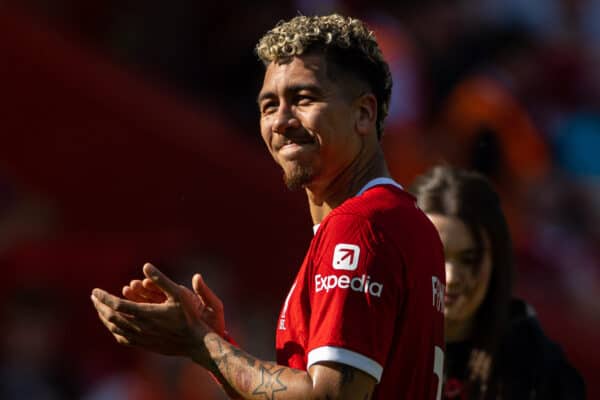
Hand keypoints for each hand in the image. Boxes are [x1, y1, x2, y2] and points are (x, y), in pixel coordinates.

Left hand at [91, 263, 210, 359]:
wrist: (195, 342)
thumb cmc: (189, 316)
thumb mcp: (178, 293)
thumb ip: (161, 279)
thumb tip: (146, 265)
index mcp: (146, 313)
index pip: (116, 305)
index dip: (103, 297)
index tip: (95, 291)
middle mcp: (140, 327)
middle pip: (111, 317)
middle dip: (100, 306)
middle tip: (94, 297)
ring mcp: (141, 338)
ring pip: (115, 328)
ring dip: (105, 317)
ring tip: (100, 309)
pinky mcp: (144, 345)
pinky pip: (122, 338)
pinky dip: (113, 329)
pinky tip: (114, 324)